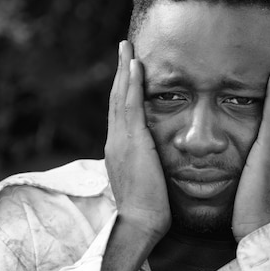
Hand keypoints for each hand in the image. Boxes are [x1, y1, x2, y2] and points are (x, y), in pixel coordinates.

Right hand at [104, 40, 170, 239]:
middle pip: (116, 99)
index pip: (120, 113)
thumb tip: (154, 158)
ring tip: (127, 48)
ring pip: (120, 97)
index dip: (123, 90)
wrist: (140, 223)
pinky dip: (130, 85)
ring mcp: (120, 141)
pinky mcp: (131, 142)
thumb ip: (146, 164)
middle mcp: (115, 141)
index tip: (127, 72)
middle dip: (120, 73)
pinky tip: (135, 66)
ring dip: (124, 70)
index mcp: (119, 150)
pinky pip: (130, 106)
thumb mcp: (145, 181)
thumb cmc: (148, 208)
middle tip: (123, 49)